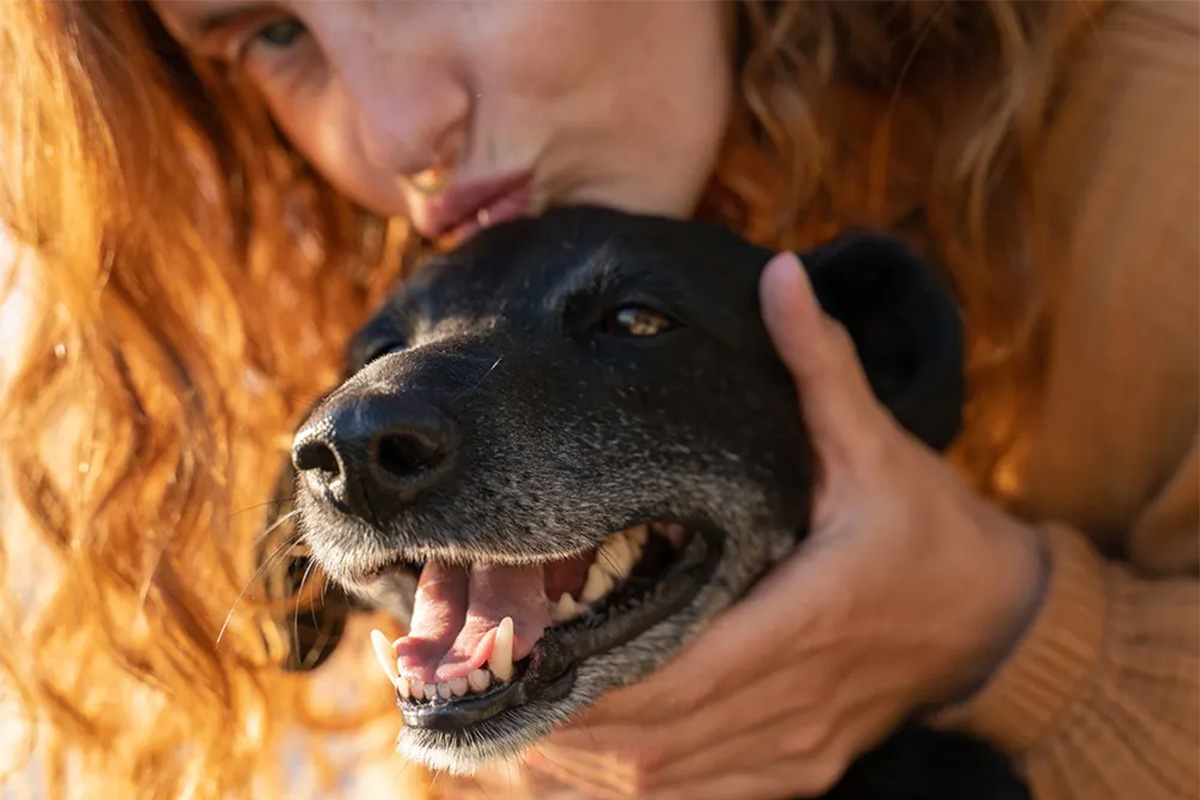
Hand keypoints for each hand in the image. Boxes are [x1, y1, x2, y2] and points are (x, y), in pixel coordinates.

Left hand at [524, 252, 1047, 799]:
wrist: (999, 623)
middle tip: (477, 680)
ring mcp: (800, 746)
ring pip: (667, 781)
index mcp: (812, 614)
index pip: (685, 669)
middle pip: (657, 740)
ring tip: (501, 719)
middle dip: (559, 722)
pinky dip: (629, 783)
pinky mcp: (800, 767)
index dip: (592, 678)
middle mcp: (800, 696)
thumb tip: (780, 275)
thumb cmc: (929, 529)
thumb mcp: (879, 445)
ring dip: (580, 762)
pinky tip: (572, 759)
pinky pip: (699, 798)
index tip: (515, 653)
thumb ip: (821, 368)